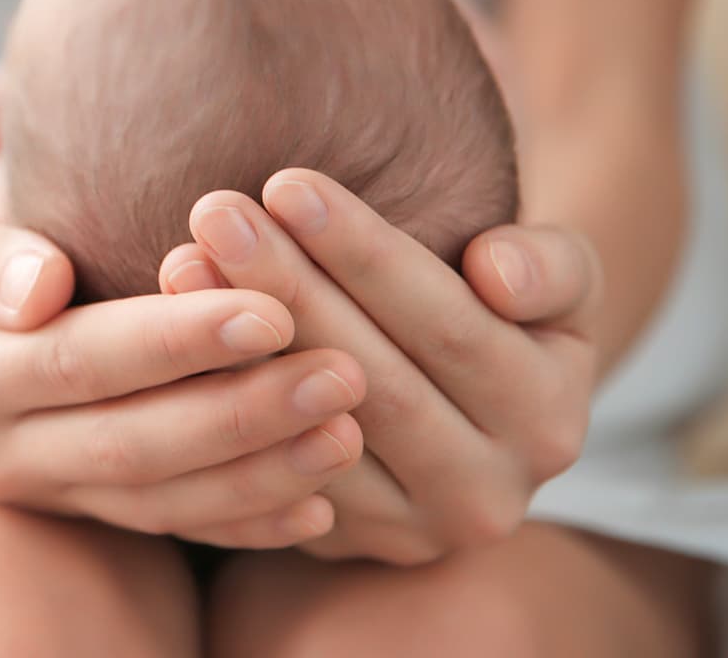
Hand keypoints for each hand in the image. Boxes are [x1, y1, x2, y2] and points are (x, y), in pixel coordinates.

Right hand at [0, 153, 368, 547]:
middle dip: (246, 415)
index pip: (78, 363)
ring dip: (261, 475)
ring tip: (351, 431)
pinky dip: (241, 523)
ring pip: (158, 501)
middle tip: (348, 372)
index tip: (266, 307)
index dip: (173, 343)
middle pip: (134, 445)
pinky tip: (318, 506)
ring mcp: (39, 492)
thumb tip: (39, 284)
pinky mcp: (75, 506)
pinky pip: (163, 527)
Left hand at [160, 170, 598, 563]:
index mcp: (548, 420)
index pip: (448, 327)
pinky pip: (266, 478)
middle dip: (285, 289)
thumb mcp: (557, 275)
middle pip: (368, 381)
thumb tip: (498, 272)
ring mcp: (406, 531)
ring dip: (236, 349)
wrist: (471, 396)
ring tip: (179, 260)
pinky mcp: (335, 545)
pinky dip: (218, 406)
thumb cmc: (501, 305)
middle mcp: (485, 495)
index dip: (366, 254)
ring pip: (306, 433)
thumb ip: (550, 266)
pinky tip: (170, 340)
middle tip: (212, 211)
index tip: (287, 182)